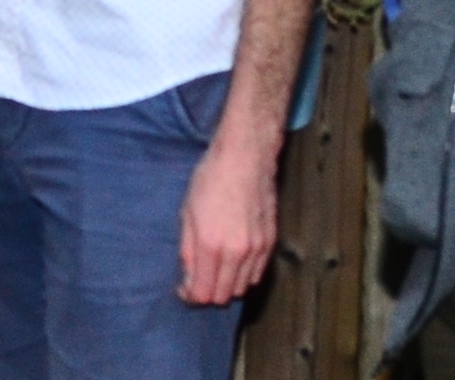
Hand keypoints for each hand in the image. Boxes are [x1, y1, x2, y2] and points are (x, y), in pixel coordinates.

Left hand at [177, 133, 280, 304]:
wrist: (245, 158)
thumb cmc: (211, 180)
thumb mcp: (187, 214)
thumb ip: (188, 251)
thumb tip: (188, 279)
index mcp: (211, 245)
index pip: (203, 293)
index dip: (191, 296)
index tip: (184, 288)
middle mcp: (237, 253)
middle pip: (223, 296)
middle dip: (208, 293)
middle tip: (198, 279)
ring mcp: (257, 249)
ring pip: (243, 288)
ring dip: (227, 285)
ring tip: (216, 269)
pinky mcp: (271, 242)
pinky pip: (258, 273)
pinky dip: (244, 275)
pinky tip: (234, 261)